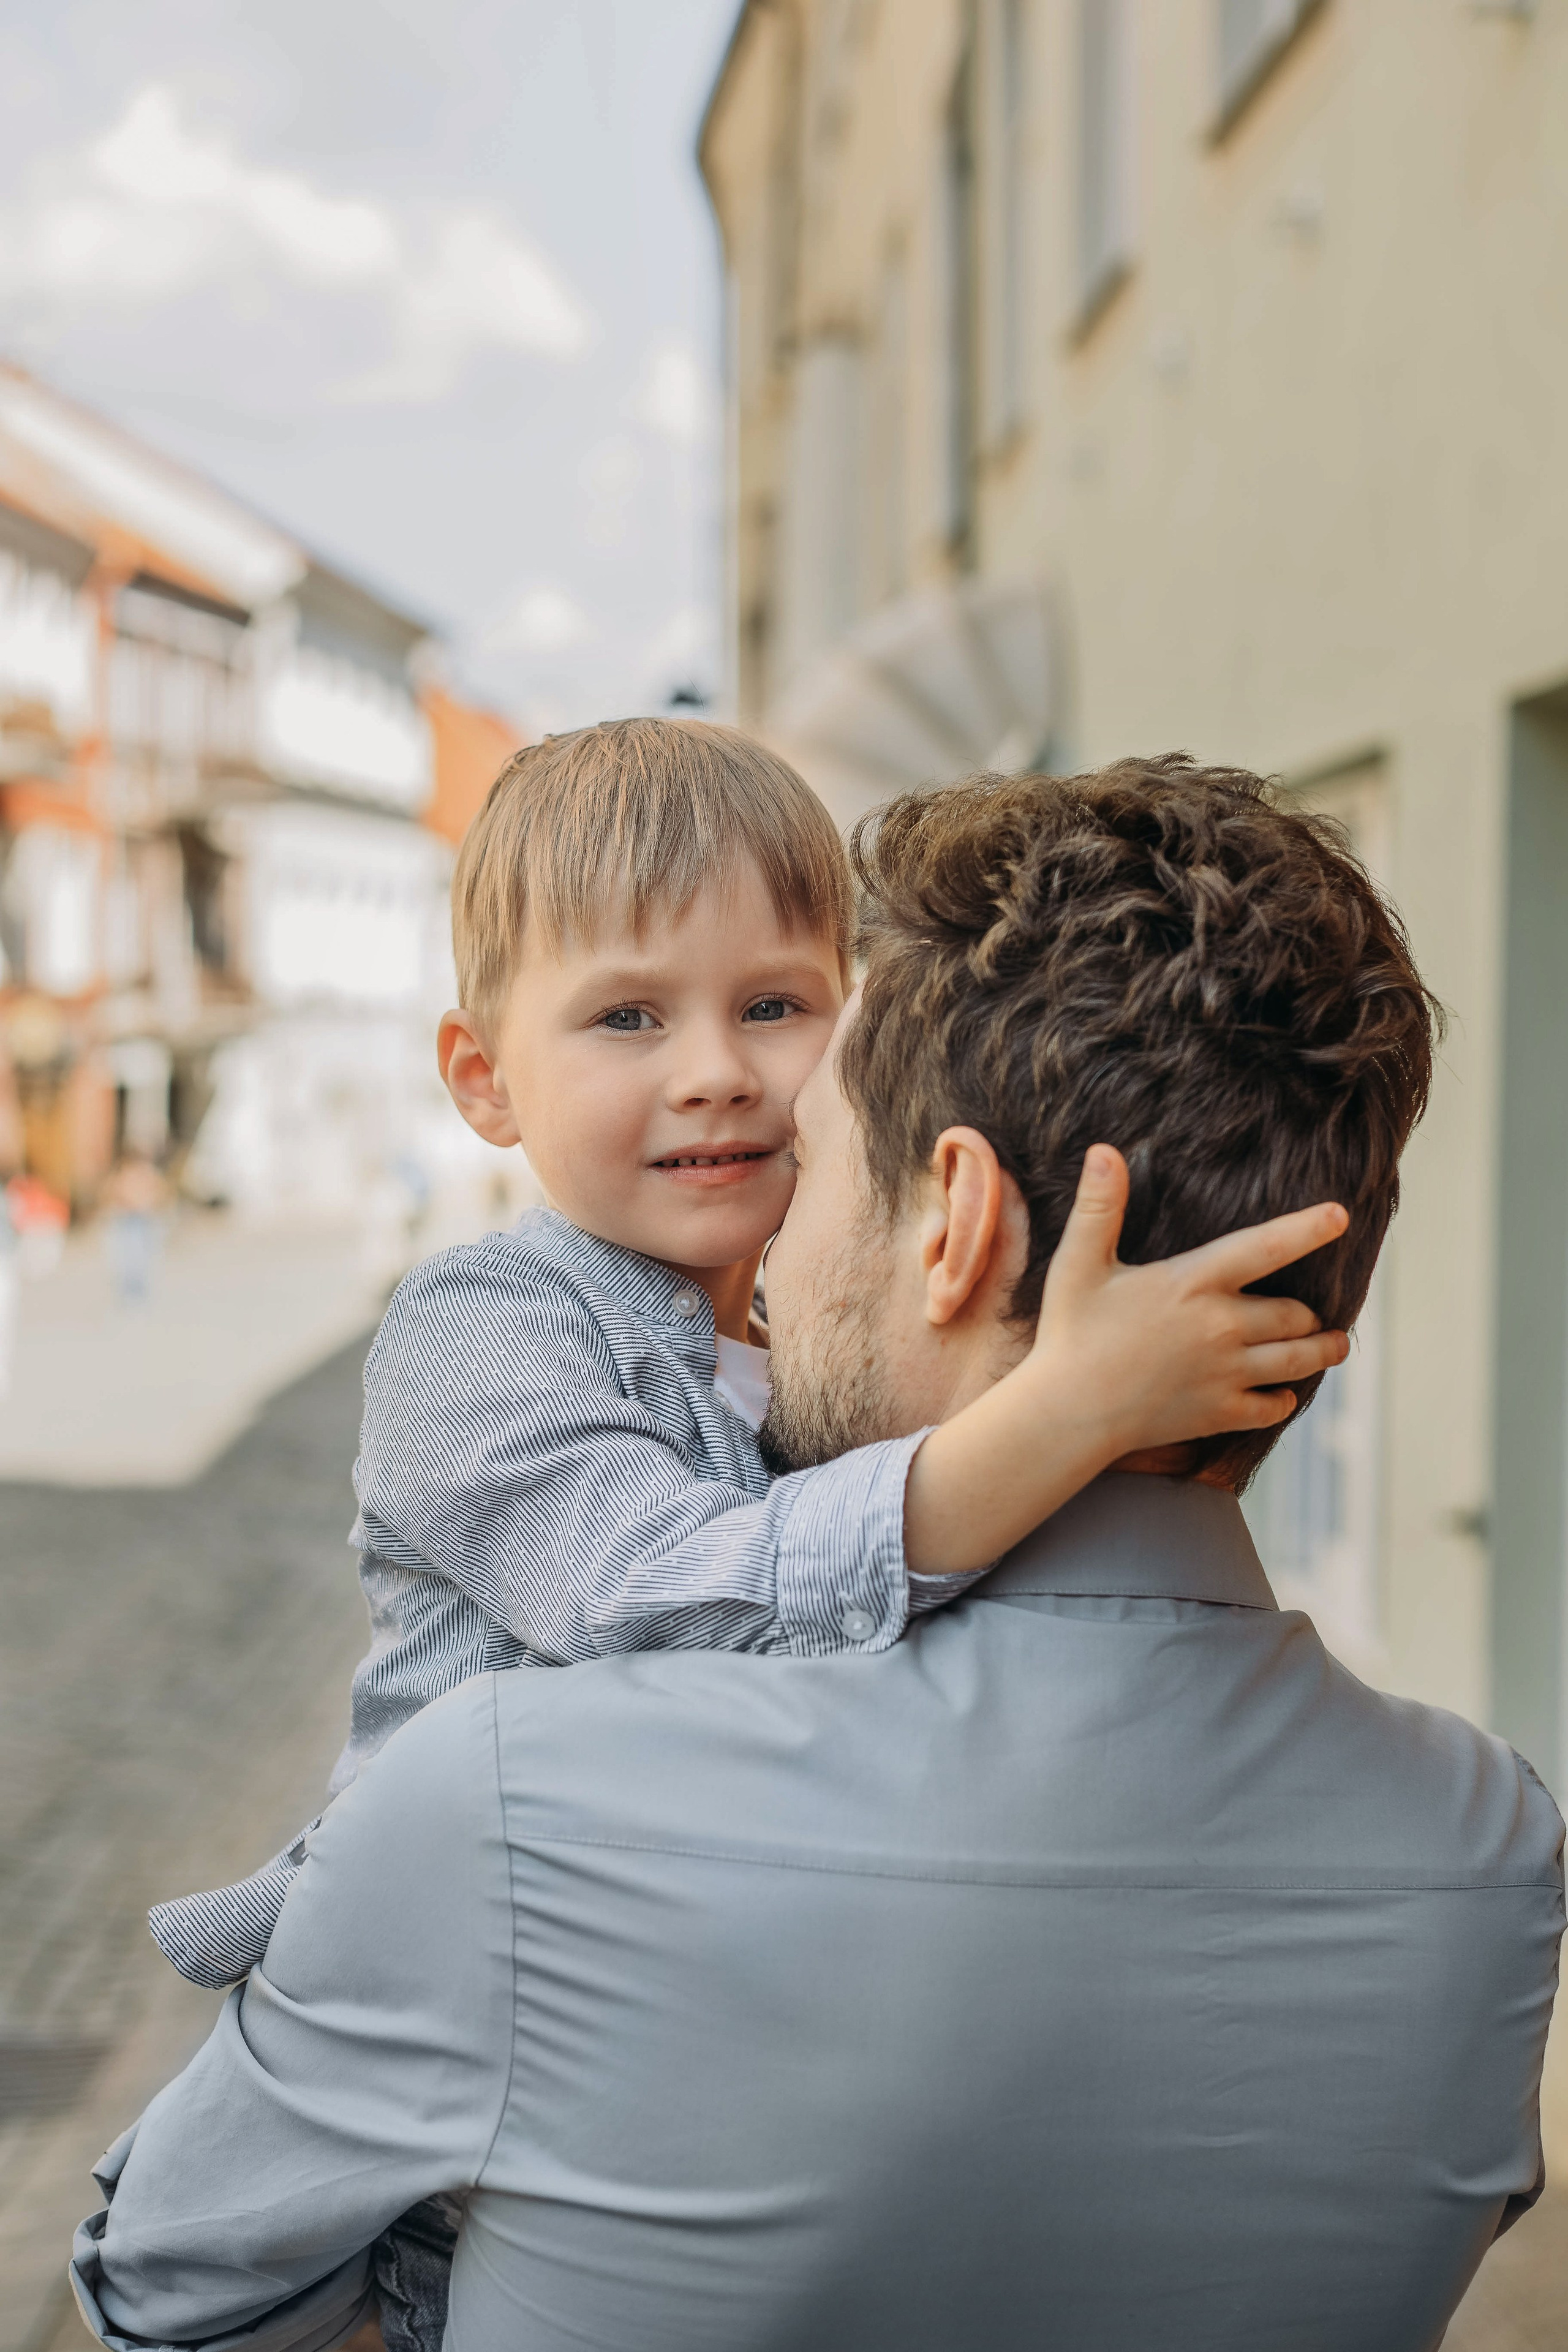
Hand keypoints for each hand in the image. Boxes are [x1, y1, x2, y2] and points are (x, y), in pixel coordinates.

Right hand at [1032, 1145, 1349, 1457]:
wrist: (1068, 1412)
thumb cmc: (1071, 1333)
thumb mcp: (1078, 1264)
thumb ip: (1099, 1207)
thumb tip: (1104, 1151)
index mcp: (1193, 1283)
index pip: (1266, 1248)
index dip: (1308, 1229)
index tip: (1341, 1216)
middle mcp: (1221, 1327)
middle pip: (1295, 1314)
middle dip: (1311, 1312)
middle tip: (1316, 1311)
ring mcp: (1225, 1374)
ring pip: (1298, 1361)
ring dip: (1322, 1351)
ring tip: (1334, 1344)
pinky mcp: (1219, 1414)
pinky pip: (1274, 1408)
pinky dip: (1285, 1399)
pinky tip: (1283, 1393)